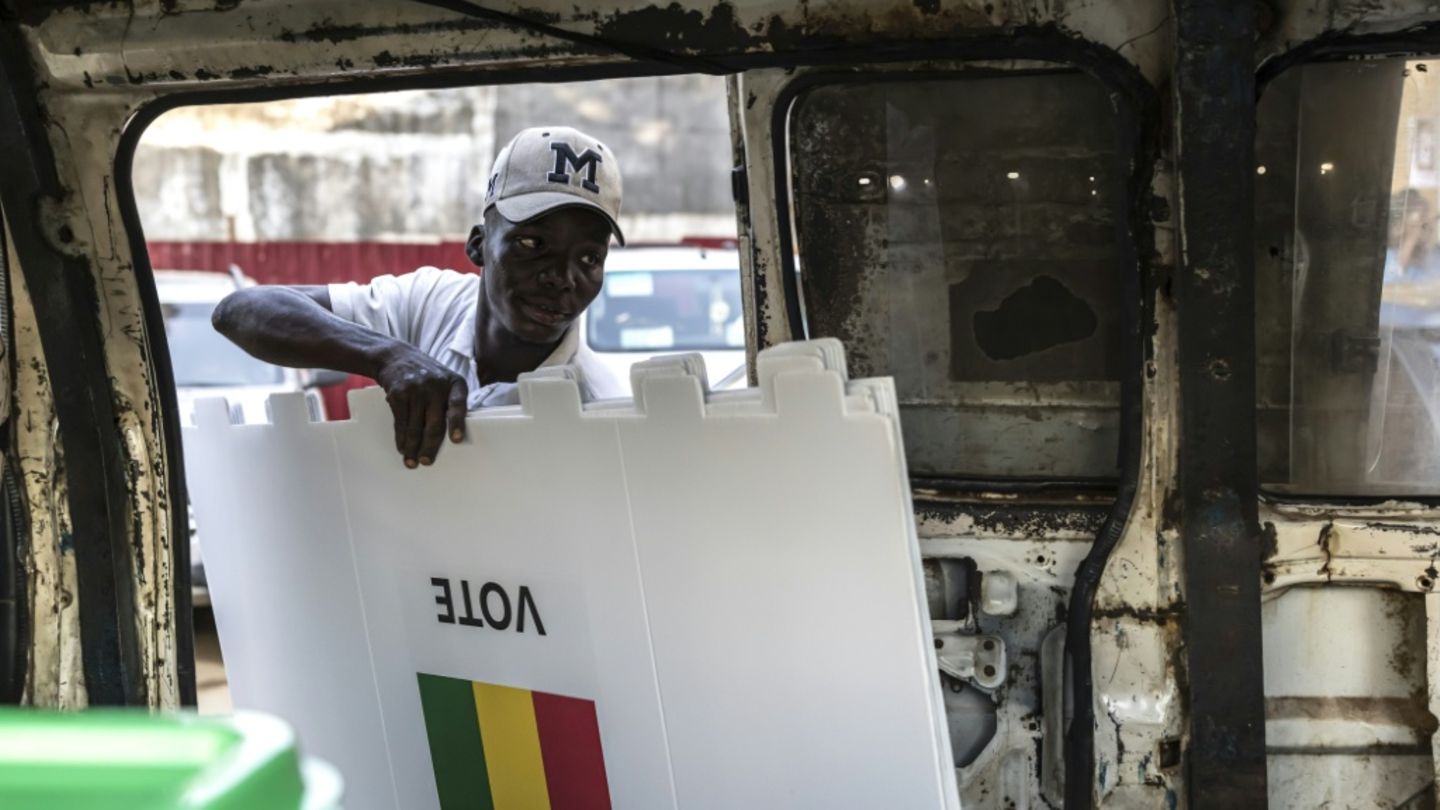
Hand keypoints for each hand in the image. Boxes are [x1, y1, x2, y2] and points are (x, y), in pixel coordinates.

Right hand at [373, 346, 467, 467]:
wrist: (397, 357)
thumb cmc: (427, 376)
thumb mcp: (445, 381)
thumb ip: (451, 402)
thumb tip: (454, 437)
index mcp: (455, 383)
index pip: (458, 404)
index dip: (457, 423)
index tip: (456, 439)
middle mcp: (437, 385)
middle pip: (434, 422)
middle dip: (430, 446)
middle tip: (426, 461)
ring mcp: (416, 388)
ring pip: (416, 426)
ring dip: (413, 447)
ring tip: (411, 460)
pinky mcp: (398, 394)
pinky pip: (401, 422)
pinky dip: (401, 437)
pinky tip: (402, 447)